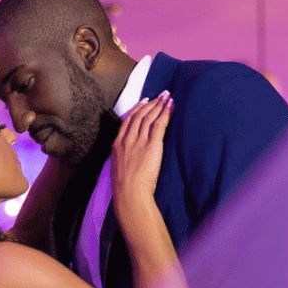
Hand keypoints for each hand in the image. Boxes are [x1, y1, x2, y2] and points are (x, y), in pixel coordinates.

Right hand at [111, 90, 172, 213]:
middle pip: (139, 115)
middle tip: (159, 95)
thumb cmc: (125, 186)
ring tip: (166, 97)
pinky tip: (170, 106)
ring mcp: (139, 141)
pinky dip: (165, 113)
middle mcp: (127, 139)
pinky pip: (159, 124)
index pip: (128, 120)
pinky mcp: (151, 145)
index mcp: (117, 144)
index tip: (144, 102)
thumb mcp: (118, 167)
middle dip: (150, 103)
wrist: (129, 193)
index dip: (137, 109)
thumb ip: (123, 156)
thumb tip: (130, 155)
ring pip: (149, 117)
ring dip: (159, 105)